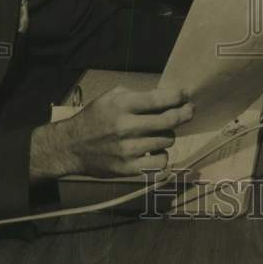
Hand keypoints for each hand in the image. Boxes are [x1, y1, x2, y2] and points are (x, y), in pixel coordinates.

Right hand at [30, 85, 193, 181]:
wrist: (72, 147)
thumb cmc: (95, 118)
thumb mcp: (111, 97)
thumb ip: (137, 96)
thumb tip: (166, 97)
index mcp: (121, 105)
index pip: (158, 99)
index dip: (177, 96)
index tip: (185, 94)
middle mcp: (126, 127)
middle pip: (169, 121)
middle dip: (184, 113)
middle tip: (190, 110)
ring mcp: (128, 150)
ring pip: (167, 141)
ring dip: (168, 135)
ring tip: (159, 132)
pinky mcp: (129, 169)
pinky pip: (160, 162)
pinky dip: (161, 155)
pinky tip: (154, 150)